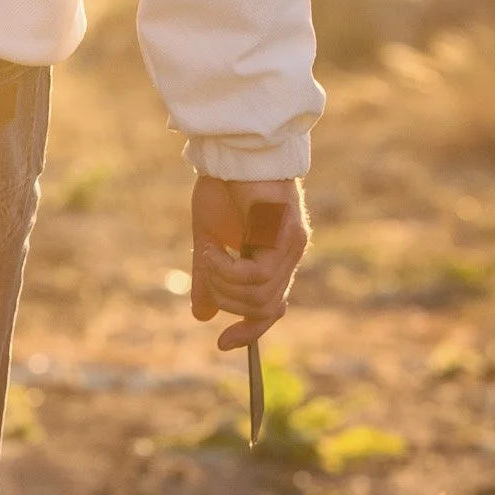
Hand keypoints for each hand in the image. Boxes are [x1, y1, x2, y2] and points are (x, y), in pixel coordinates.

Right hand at [189, 174, 307, 353]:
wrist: (231, 151)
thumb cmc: (223, 187)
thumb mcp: (209, 239)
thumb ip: (209, 276)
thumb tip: (202, 315)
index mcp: (274, 258)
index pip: (271, 309)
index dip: (250, 332)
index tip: (223, 344)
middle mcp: (289, 256)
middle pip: (261, 308)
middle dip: (224, 297)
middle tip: (205, 267)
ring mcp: (291, 246)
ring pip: (259, 296)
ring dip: (223, 283)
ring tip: (208, 255)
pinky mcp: (286, 235)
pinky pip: (257, 276)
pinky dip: (228, 270)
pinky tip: (214, 250)